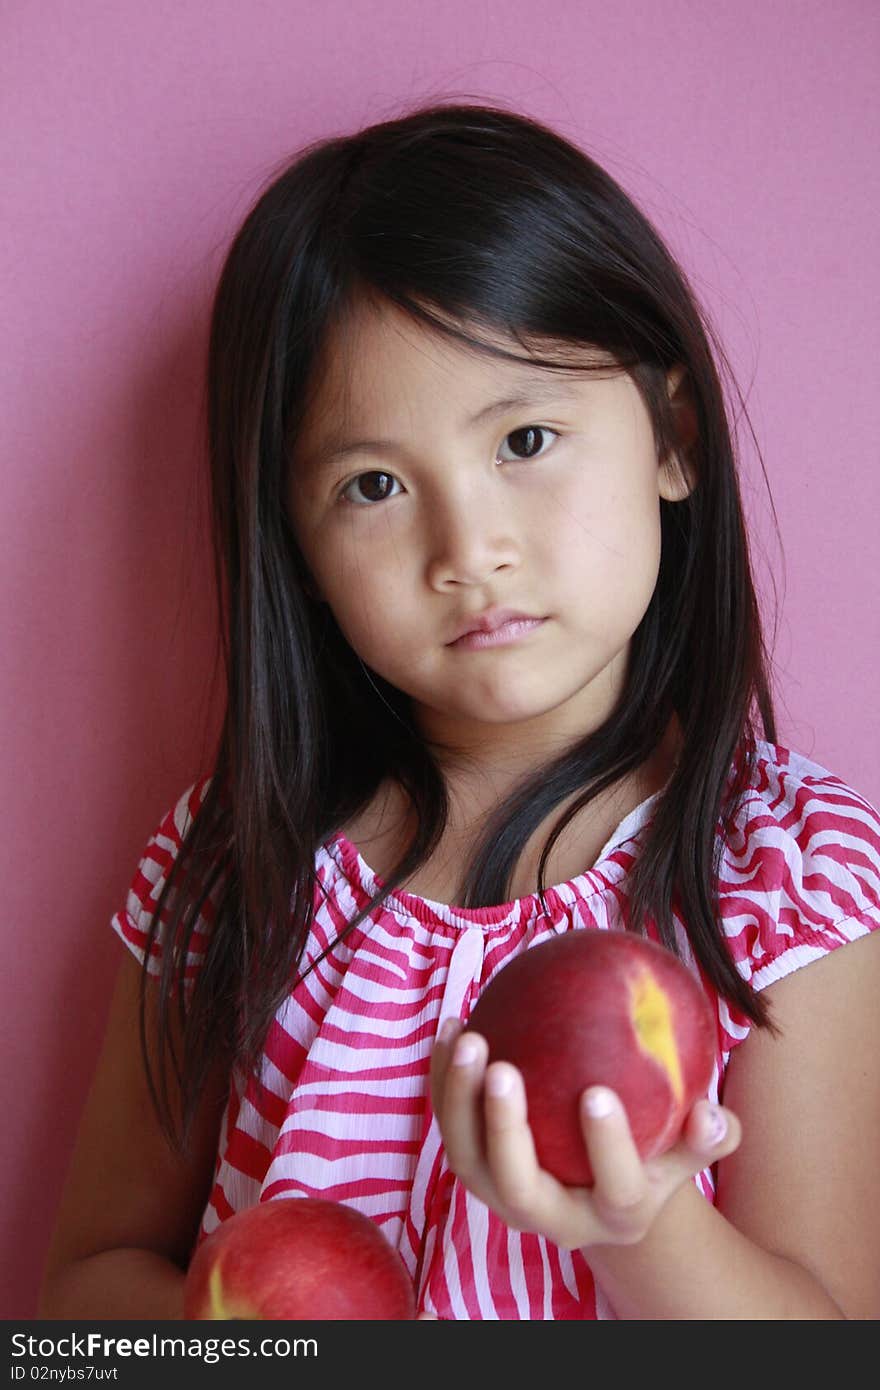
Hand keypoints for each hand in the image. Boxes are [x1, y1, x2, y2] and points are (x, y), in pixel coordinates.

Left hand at [430, 1021, 740, 1249]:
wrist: (598, 1190)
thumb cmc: (652, 1156)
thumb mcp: (686, 1152)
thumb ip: (707, 1136)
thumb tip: (712, 1113)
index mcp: (616, 1215)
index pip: (616, 1189)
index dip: (608, 1146)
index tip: (598, 1092)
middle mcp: (552, 1218)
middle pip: (518, 1186)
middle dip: (505, 1129)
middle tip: (503, 1068)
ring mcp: (505, 1197)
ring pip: (468, 1159)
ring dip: (460, 1099)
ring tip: (468, 1037)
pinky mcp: (476, 1169)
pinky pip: (451, 1124)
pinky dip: (445, 1079)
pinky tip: (454, 1026)